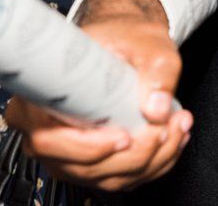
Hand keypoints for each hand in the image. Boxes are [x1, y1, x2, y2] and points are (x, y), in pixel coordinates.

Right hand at [7, 0, 191, 191]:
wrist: (130, 42)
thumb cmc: (126, 38)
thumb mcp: (148, 43)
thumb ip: (157, 71)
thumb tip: (156, 106)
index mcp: (41, 96)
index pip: (48, 139)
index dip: (87, 146)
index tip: (123, 136)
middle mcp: (47, 130)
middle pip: (81, 167)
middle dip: (132, 155)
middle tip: (165, 127)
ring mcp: (69, 152)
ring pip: (106, 177)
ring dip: (150, 160)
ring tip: (177, 127)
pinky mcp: (94, 163)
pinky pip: (122, 178)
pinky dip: (154, 164)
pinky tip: (173, 139)